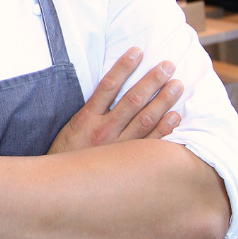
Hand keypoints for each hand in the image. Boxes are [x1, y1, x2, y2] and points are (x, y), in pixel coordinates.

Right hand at [48, 48, 181, 154]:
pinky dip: (164, 129)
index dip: (123, 67)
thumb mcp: (71, 128)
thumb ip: (90, 111)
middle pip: (133, 100)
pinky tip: (176, 116)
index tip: (137, 51)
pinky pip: (150, 143)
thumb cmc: (65, 154)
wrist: (61, 187)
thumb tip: (110, 88)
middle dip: (152, 80)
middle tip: (168, 65)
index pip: (108, 85)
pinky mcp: (126, 162)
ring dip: (163, 101)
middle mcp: (104, 131)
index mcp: (86, 118)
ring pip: (145, 120)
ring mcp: (117, 147)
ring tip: (177, 85)